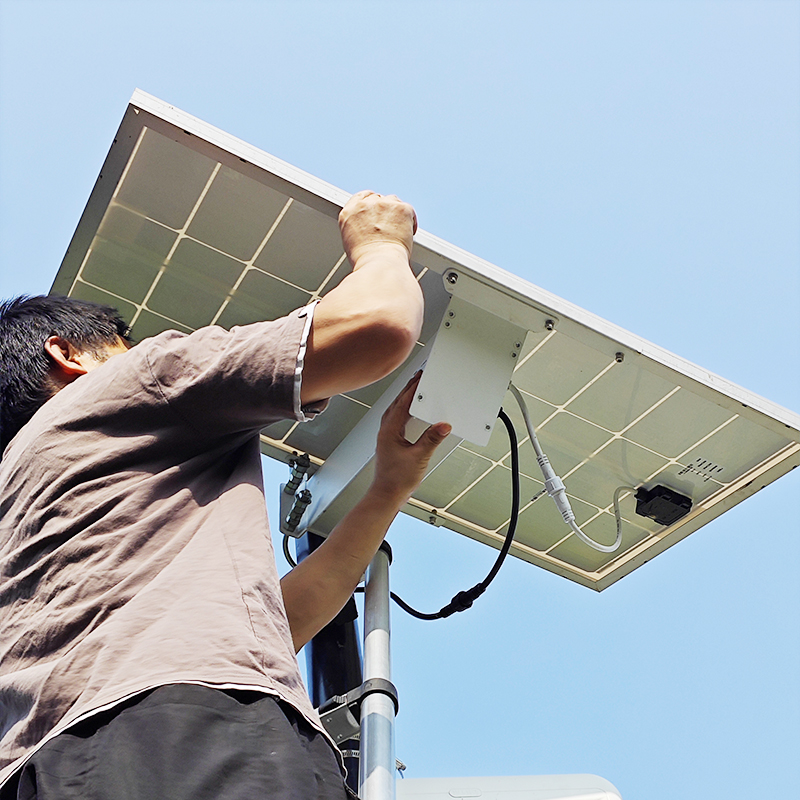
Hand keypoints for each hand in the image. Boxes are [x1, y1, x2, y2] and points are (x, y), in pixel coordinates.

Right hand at [338, 190, 417, 267]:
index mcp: (349, 213)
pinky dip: (410, 221)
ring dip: (396, 213)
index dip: (370, 202)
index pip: (360, 197)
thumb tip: (367, 230)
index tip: (376, 209)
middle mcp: (365, 205)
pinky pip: (408, 210)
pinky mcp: (401, 208)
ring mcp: (384, 205)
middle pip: (378, 199)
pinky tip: (409, 233)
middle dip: (384, 210)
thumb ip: (357, 228)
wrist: (379, 264)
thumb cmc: (366, 261)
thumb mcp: (350, 242)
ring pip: (393, 201)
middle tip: (389, 225)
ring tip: (399, 230)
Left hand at [372, 373, 450, 503]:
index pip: (403, 403)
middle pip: (397, 403)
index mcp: (389, 430)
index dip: (413, 389)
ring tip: (416, 390)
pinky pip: (397, 420)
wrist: (386, 496)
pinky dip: (405, 411)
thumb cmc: (396, 480)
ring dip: (406, 399)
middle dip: (409, 389)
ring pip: (395, 411)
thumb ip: (432, 439)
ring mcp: (386, 436)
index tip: (421, 377)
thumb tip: (442, 425)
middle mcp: (386, 431)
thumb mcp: (419, 458)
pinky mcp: (390, 442)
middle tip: (419, 377)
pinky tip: (412, 413)